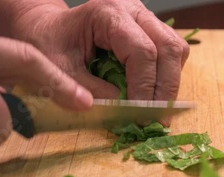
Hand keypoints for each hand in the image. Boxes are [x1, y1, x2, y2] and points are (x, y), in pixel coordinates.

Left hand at [0, 0, 189, 100]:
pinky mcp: (149, 29)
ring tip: (156, 109)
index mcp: (109, 13)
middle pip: (169, 48)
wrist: (47, 27)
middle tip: (157, 119)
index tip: (140, 115)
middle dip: (166, 88)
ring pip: (176, 49)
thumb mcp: (59, 69)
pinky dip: (168, 75)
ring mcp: (144, 18)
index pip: (142, 51)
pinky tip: (153, 93)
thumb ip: (88, 89)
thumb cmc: (49, 43)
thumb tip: (123, 109)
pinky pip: (171, 52)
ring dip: (170, 82)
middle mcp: (133, 10)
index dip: (145, 86)